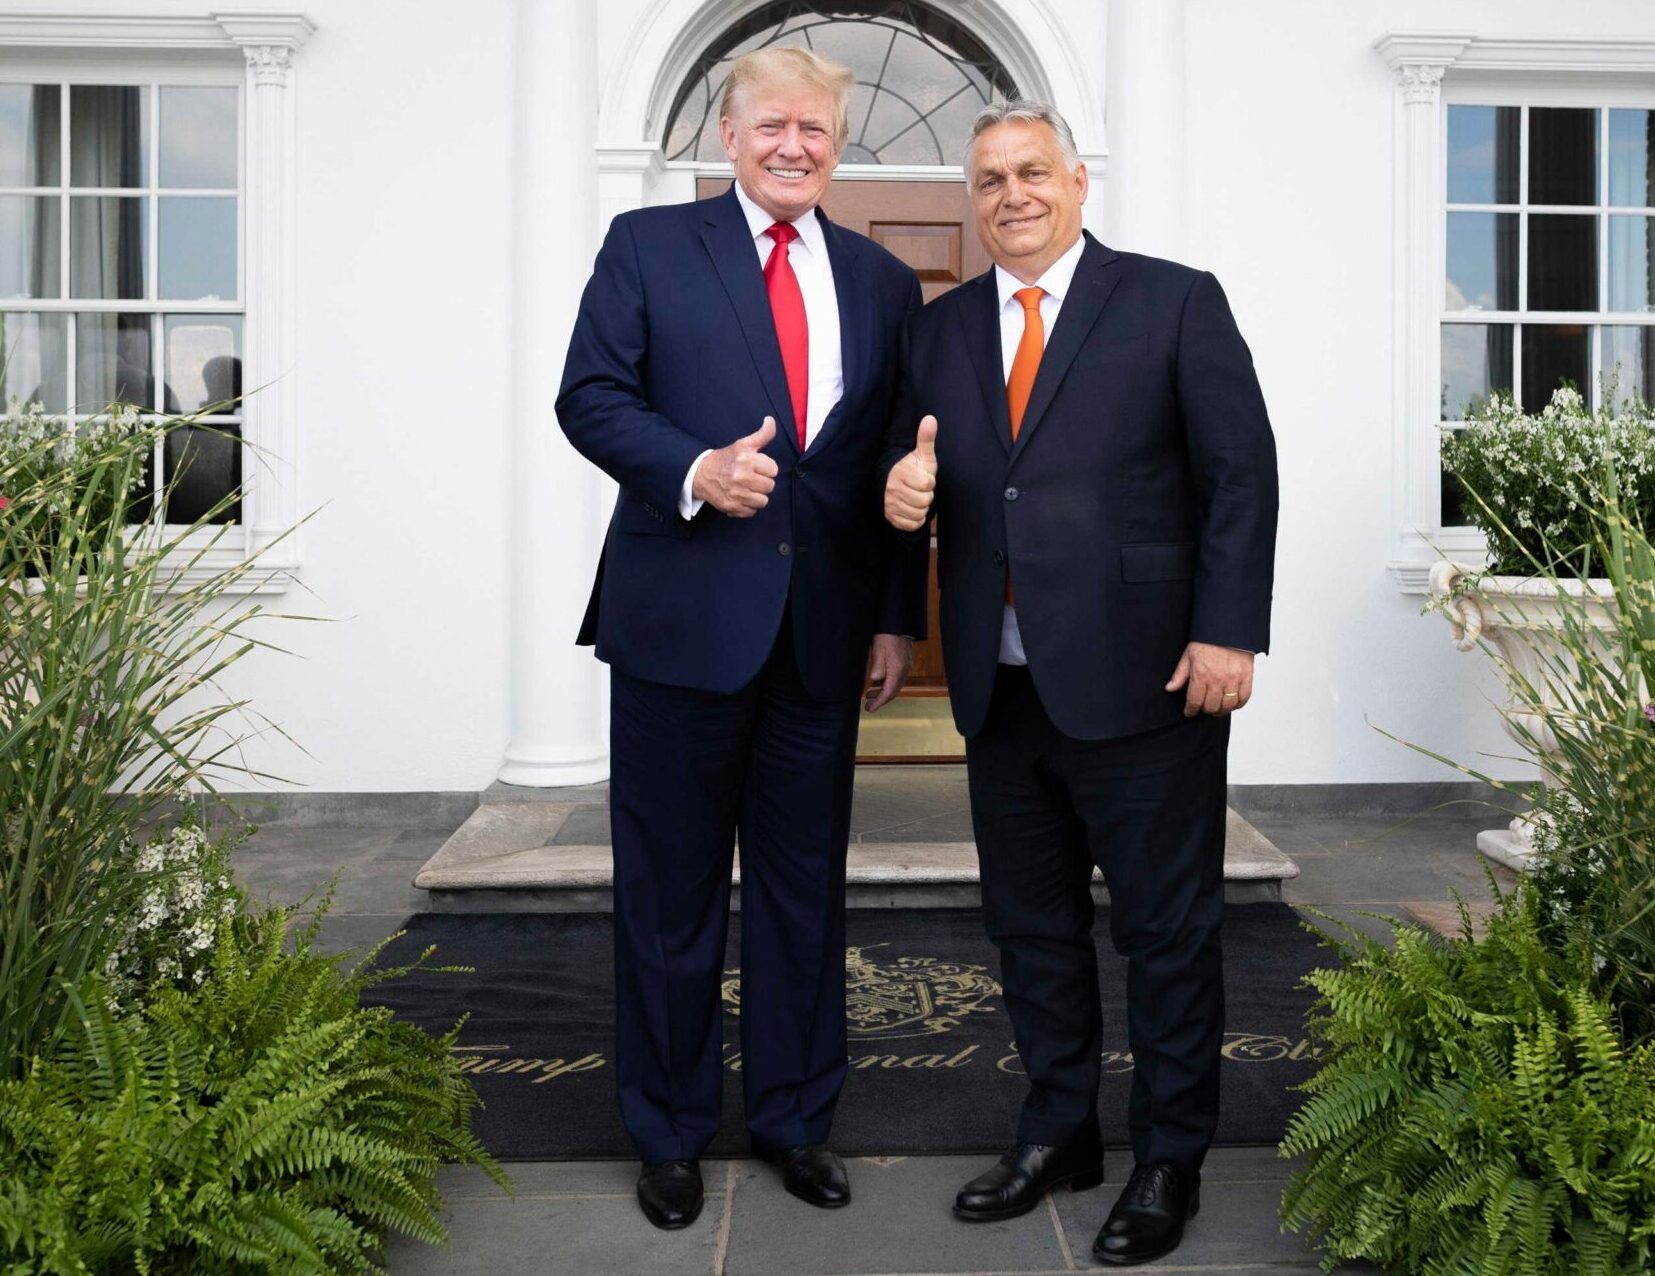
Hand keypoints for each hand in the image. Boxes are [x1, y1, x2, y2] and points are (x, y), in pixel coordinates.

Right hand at [693, 417, 779, 516]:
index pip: (773, 470)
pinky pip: (751, 511)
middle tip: (751, 478)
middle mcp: (741, 477)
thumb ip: (762, 435)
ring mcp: (736, 494)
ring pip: (763, 501)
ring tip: (747, 488)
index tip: (756, 467)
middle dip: (762, 482)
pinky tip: (740, 497)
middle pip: (770, 486)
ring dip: (757, 495)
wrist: (700, 474)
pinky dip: (747, 506)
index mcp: (746, 460)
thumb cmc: (725, 458)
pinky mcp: (731, 507)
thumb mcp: (743, 444)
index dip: (766, 468)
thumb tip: (771, 420)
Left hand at [863, 634, 913, 711]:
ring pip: (894, 686)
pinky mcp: (904, 663)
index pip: (888, 692)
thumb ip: (877, 667)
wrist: (898, 624)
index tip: (869, 709)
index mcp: (897, 670)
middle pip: (893, 692)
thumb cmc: (887, 635)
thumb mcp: (878, 650)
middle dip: (880, 700)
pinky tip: (876, 683)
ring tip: (869, 694)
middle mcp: (904, 671)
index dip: (878, 702)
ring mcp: (905, 667)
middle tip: (868, 705)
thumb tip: (875, 681)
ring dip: (882, 692)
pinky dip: (886, 684)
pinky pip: (896, 678)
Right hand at [884, 415, 937, 531]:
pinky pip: (912, 524)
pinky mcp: (890, 517)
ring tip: (916, 498)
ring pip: (919, 513)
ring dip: (922, 508)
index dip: (930, 481)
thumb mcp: (920, 454)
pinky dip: (916, 519)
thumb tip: (931, 419)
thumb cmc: (911, 467)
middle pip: (924, 500)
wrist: (890, 481)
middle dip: (926, 495)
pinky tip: (912, 509)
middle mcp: (892, 489)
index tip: (923, 477)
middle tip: (919, 489)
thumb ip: (926, 438)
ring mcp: (890, 505)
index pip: (927, 484)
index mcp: (901, 472)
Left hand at [1165, 642, 1254, 716]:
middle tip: (1203, 708)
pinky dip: (1237, 705)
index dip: (1191, 710)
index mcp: (1201, 675)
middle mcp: (1217, 679)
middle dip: (1205, 710)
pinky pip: (1243, 698)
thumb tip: (1170, 688)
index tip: (1189, 712)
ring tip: (1216, 708)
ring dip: (1221, 710)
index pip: (1194, 701)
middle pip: (1211, 706)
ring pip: (1227, 705)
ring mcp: (1233, 679)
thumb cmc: (1208, 641)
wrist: (1228, 629)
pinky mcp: (1247, 677)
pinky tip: (1231, 704)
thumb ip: (1180, 674)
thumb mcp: (1189, 656)